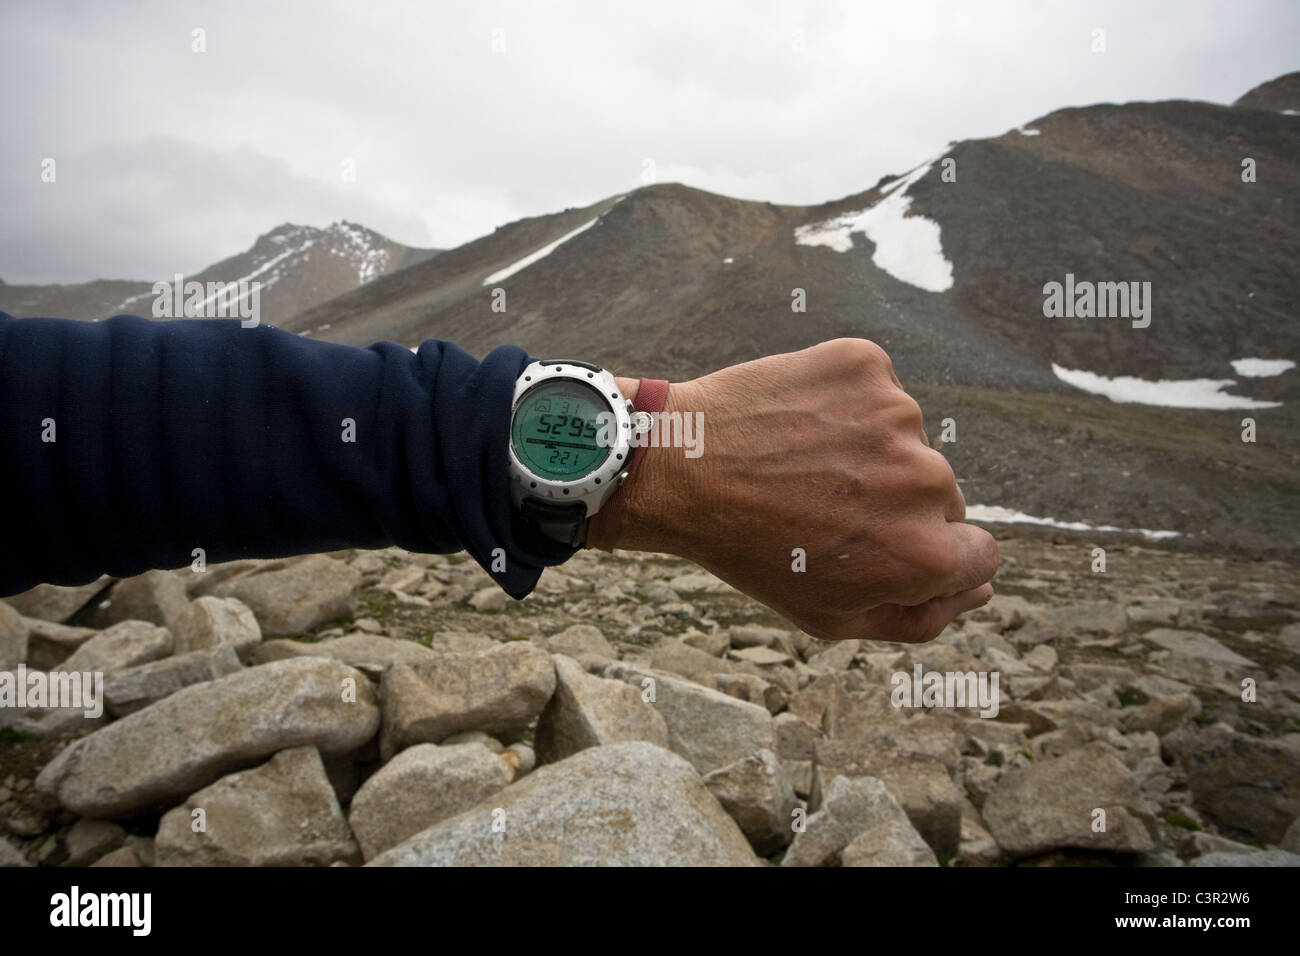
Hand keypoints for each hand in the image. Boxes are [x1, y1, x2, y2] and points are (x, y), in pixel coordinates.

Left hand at [588, 339, 997, 641]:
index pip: (979, 555)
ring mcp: (897, 413)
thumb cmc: (749, 551)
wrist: (677, 469)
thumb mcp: (830, 617)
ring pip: (907, 441)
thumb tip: (980, 590)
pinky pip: (877, 390)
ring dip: (868, 452)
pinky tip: (799, 424)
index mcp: (924, 553)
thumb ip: (920, 616)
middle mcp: (925, 479)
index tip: (881, 543)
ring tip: (801, 465)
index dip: (931, 556)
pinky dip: (846, 404)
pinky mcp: (867, 364)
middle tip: (823, 507)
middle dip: (895, 505)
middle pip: (943, 498)